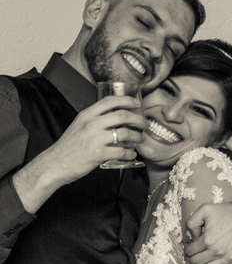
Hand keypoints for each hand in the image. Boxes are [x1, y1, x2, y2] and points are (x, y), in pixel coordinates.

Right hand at [12, 96, 144, 211]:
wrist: (55, 163)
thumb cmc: (69, 146)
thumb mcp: (79, 126)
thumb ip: (95, 120)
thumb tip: (116, 118)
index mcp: (86, 115)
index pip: (109, 101)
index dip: (126, 100)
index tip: (137, 103)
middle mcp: (91, 124)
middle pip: (122, 115)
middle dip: (138, 119)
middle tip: (144, 125)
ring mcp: (95, 138)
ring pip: (125, 133)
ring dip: (137, 137)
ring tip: (140, 140)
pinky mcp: (99, 154)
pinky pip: (122, 151)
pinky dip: (130, 153)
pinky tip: (131, 154)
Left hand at [185, 197, 231, 263]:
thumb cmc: (228, 212)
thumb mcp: (205, 209)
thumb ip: (192, 221)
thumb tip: (190, 237)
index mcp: (208, 239)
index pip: (190, 251)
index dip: (186, 250)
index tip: (188, 248)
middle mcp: (217, 251)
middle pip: (196, 262)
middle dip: (190, 260)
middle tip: (190, 257)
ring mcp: (227, 258)